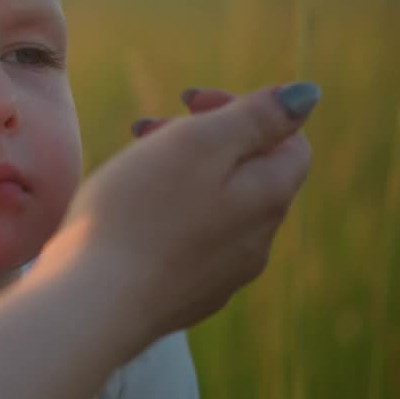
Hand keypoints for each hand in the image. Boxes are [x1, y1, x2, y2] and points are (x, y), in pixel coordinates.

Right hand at [32, 82, 316, 345]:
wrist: (92, 302)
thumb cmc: (139, 213)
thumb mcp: (200, 144)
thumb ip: (258, 117)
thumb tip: (307, 96)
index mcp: (268, 199)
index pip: (289, 142)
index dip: (245, 110)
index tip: (188, 102)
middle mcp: (256, 243)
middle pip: (249, 174)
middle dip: (205, 141)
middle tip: (145, 130)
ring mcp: (222, 277)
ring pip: (217, 210)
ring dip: (182, 178)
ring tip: (129, 169)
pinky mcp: (184, 299)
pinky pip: (189, 245)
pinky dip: (167, 219)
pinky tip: (127, 220)